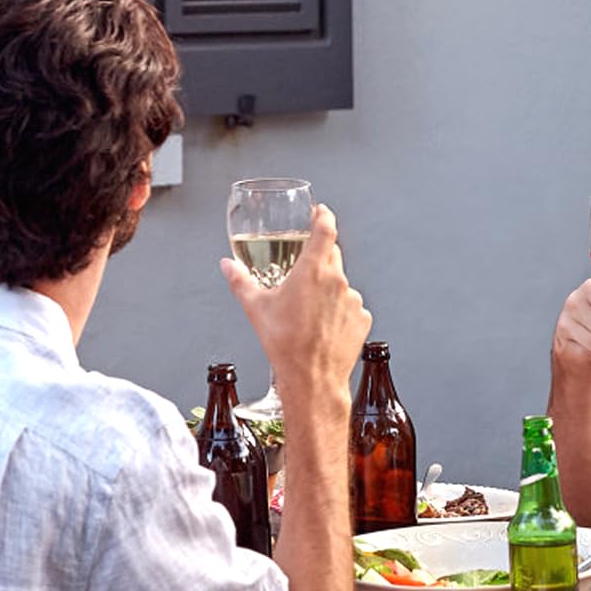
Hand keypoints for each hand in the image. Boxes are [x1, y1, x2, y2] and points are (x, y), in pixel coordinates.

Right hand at [221, 205, 369, 410]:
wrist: (312, 378)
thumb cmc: (284, 343)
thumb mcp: (256, 308)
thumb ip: (240, 280)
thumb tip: (227, 266)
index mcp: (313, 270)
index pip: (325, 229)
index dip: (323, 216)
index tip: (320, 211)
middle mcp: (338, 281)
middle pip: (332, 255)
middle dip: (318, 258)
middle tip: (302, 271)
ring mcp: (354, 300)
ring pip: (341, 284)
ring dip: (327, 289)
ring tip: (308, 313)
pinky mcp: (363, 318)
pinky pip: (350, 306)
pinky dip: (339, 310)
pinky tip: (323, 326)